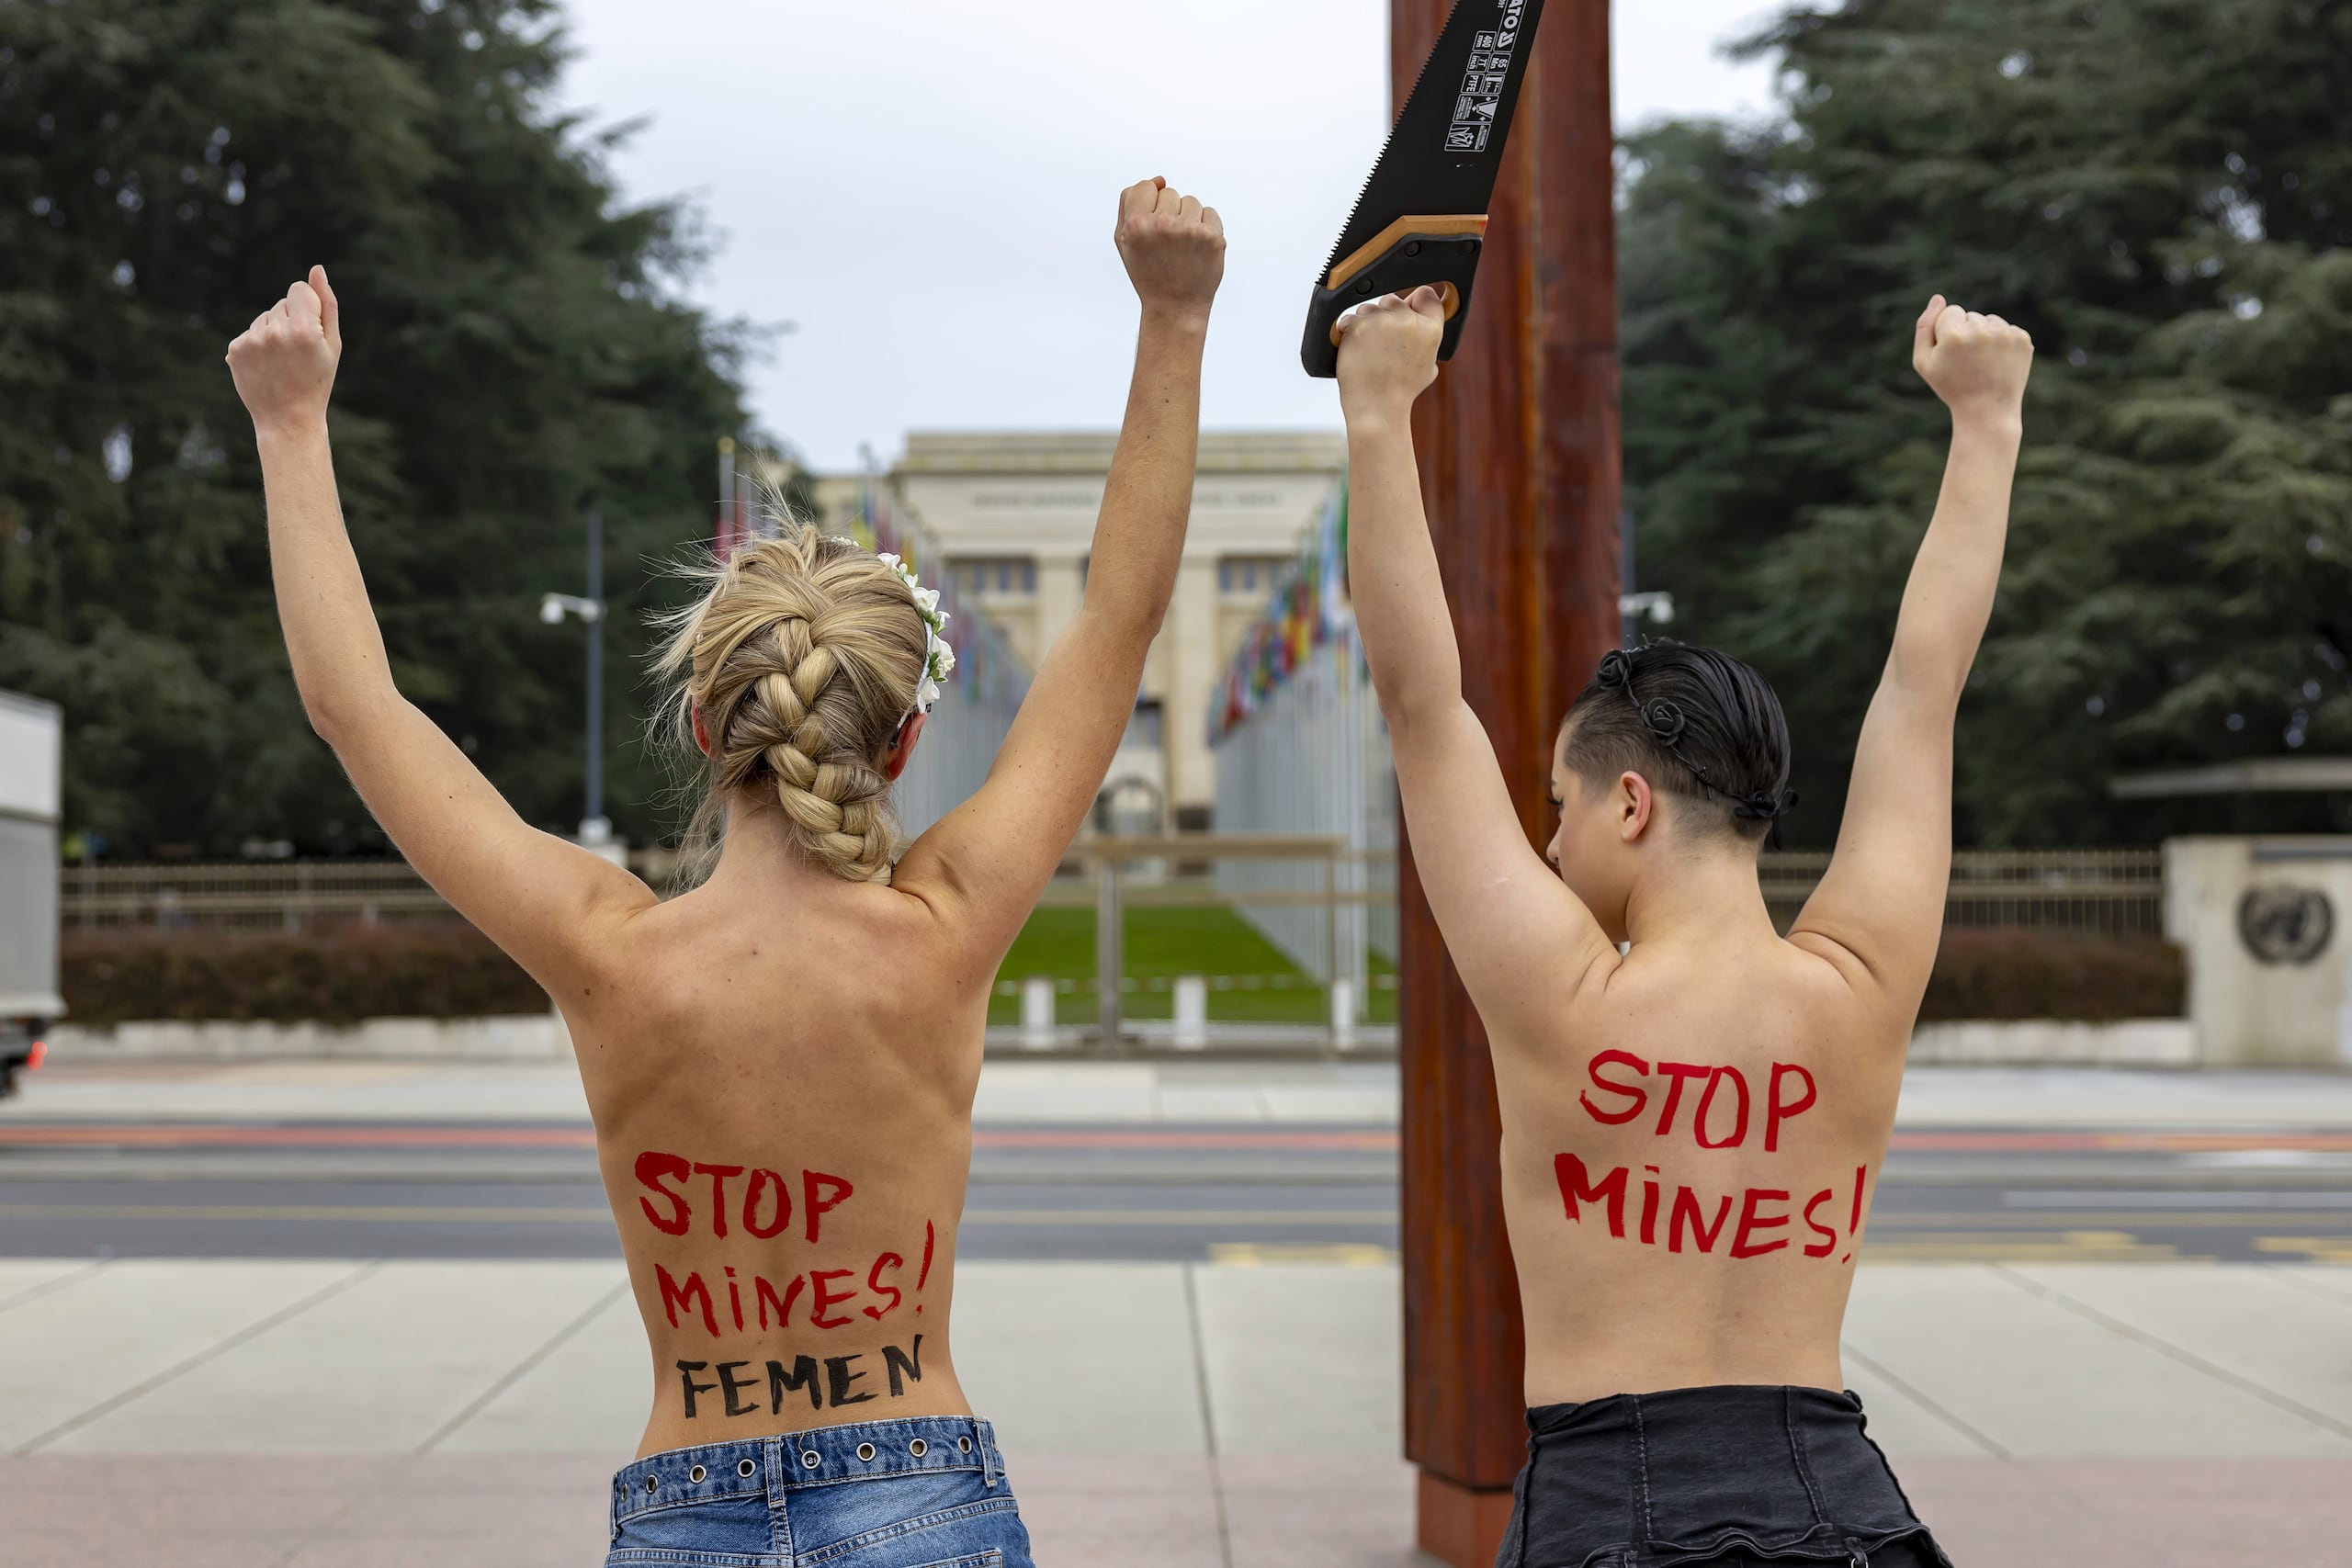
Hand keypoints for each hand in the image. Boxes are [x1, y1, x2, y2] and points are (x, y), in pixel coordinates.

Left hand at [227, 265, 341, 434]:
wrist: (288, 419)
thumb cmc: (317, 381)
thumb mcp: (332, 345)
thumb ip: (327, 304)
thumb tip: (317, 269)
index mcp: (304, 330)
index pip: (298, 289)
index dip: (308, 308)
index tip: (312, 331)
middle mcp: (275, 331)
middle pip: (281, 303)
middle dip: (292, 321)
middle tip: (298, 355)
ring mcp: (252, 340)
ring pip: (265, 317)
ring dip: (273, 332)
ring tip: (282, 361)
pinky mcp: (235, 349)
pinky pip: (250, 332)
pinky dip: (258, 345)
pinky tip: (266, 366)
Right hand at [1115, 177, 1223, 322]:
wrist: (1175, 308)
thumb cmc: (1148, 273)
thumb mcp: (1124, 240)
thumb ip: (1130, 202)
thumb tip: (1159, 180)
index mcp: (1137, 224)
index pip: (1145, 187)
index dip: (1149, 204)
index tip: (1152, 226)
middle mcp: (1163, 224)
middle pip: (1169, 193)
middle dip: (1169, 213)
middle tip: (1167, 245)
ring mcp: (1190, 230)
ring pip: (1191, 201)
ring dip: (1188, 219)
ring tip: (1183, 247)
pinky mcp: (1213, 237)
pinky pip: (1210, 213)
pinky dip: (1206, 227)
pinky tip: (1197, 249)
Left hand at [1335, 286, 1444, 421]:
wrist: (1377, 408)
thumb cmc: (1401, 390)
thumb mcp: (1429, 365)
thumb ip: (1426, 337)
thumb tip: (1419, 314)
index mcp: (1431, 329)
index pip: (1426, 294)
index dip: (1415, 301)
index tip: (1408, 310)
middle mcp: (1408, 321)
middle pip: (1393, 300)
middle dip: (1386, 316)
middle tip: (1383, 343)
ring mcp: (1383, 322)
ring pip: (1369, 308)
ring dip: (1366, 324)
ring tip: (1369, 351)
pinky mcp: (1359, 326)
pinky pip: (1350, 318)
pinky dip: (1348, 332)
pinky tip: (1356, 351)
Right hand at [1912, 294, 2031, 424]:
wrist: (1987, 410)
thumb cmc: (1951, 386)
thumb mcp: (1924, 361)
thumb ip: (1924, 327)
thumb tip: (1938, 298)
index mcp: (1953, 334)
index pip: (1949, 311)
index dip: (1947, 333)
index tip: (1951, 354)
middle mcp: (1980, 329)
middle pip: (1970, 316)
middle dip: (1966, 333)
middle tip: (1968, 363)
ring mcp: (2004, 333)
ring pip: (1989, 321)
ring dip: (1985, 336)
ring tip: (1983, 362)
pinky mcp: (2022, 338)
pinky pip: (2006, 329)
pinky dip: (2001, 343)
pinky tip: (1997, 362)